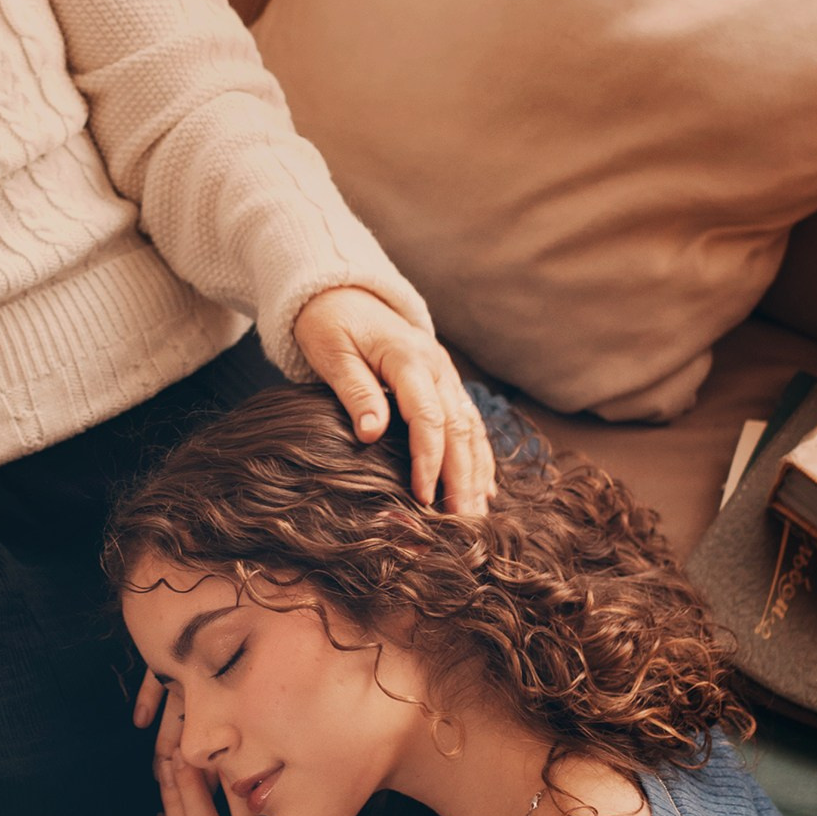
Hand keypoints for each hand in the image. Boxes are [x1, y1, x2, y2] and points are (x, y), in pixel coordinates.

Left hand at [293, 286, 495, 514]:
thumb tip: (373, 434)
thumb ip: (356, 392)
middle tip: (464, 522)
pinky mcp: (446, 383)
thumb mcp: (332, 354)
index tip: (422, 497)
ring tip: (477, 514)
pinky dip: (478, 456)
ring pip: (472, 428)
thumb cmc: (332, 325)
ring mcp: (446, 375)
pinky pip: (469, 423)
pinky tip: (484, 487)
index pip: (428, 417)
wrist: (344, 293)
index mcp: (410, 359)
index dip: (428, 460)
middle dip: (463, 478)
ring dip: (476, 472)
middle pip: (459, 429)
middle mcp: (438, 367)